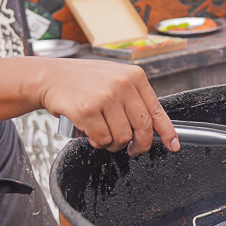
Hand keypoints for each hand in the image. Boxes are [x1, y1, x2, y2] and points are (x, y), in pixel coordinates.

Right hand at [41, 59, 178, 155]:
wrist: (52, 76)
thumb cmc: (85, 80)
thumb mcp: (116, 78)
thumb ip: (135, 97)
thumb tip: (154, 126)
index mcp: (134, 76)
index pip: (156, 110)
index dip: (167, 131)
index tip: (173, 145)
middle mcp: (122, 85)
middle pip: (142, 128)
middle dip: (140, 145)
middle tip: (132, 149)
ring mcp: (104, 97)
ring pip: (122, 137)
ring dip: (114, 144)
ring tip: (104, 134)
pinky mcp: (87, 111)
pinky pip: (102, 139)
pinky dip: (99, 143)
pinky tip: (92, 133)